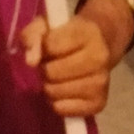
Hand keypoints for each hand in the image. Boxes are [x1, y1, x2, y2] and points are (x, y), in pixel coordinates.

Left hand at [18, 0, 132, 116]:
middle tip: (51, 64)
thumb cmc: (68, 33)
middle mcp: (99, 58)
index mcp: (88, 33)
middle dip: (45, 68)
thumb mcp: (48, 24)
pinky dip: (56, 102)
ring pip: (54, 92)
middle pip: (51, 72)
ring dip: (49, 85)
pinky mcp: (99, 103)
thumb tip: (30, 61)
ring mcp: (101, 82)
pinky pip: (62, 109)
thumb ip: (32, 35)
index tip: (48, 46)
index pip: (50, 45)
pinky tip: (63, 91)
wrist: (102, 44)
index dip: (42, 47)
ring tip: (57, 76)